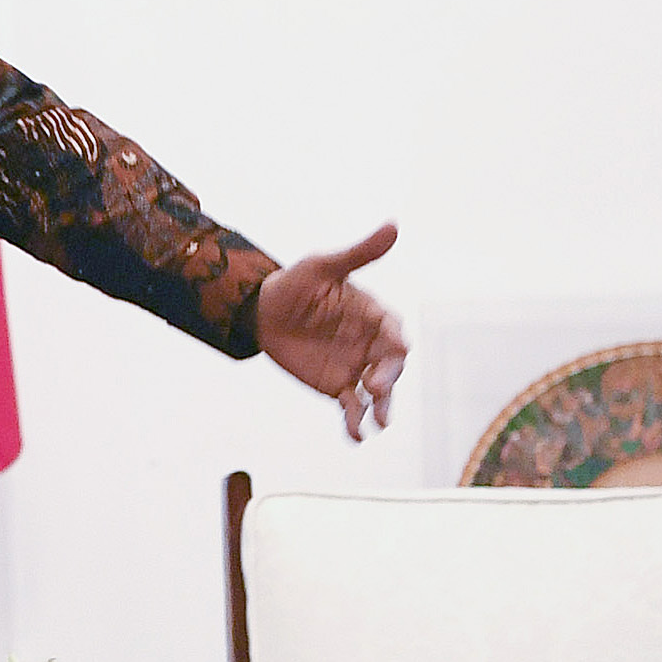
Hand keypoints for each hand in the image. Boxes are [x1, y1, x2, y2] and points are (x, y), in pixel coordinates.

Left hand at [256, 222, 409, 442]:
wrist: (262, 311)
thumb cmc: (297, 283)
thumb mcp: (323, 266)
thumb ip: (359, 254)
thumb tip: (394, 225)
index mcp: (373, 315)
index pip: (393, 330)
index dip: (396, 340)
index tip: (398, 347)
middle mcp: (371, 344)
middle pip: (391, 365)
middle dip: (388, 376)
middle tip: (375, 385)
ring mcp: (357, 367)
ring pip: (378, 392)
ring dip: (381, 407)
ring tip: (379, 422)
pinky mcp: (338, 386)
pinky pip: (352, 408)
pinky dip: (356, 423)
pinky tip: (357, 436)